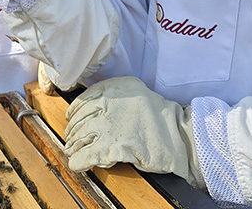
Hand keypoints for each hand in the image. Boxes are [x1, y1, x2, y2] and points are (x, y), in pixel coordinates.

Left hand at [64, 76, 204, 187]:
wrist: (181, 136)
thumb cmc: (162, 118)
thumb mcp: (137, 95)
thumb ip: (116, 99)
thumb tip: (90, 112)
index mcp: (117, 87)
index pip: (85, 98)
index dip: (74, 111)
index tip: (71, 118)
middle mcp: (111, 102)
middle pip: (81, 119)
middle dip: (73, 132)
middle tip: (71, 140)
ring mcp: (112, 124)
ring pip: (80, 137)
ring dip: (73, 147)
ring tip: (72, 152)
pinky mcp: (114, 146)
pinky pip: (88, 155)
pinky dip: (79, 161)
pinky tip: (77, 165)